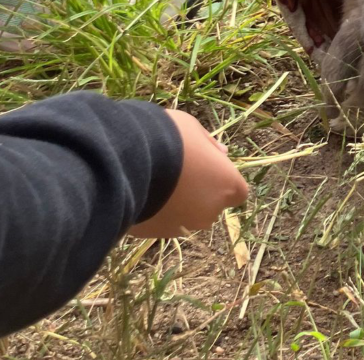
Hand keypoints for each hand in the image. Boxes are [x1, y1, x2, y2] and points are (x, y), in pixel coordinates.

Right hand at [129, 110, 248, 238]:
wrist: (126, 159)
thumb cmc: (168, 137)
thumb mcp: (194, 129)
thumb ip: (211, 146)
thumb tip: (222, 154)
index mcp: (227, 186)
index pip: (237, 192)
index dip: (222, 181)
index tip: (206, 168)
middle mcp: (209, 213)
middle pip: (210, 206)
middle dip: (199, 194)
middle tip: (178, 173)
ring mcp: (181, 227)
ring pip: (185, 217)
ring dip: (177, 205)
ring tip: (157, 182)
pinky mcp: (154, 234)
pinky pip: (160, 223)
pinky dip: (155, 213)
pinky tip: (142, 193)